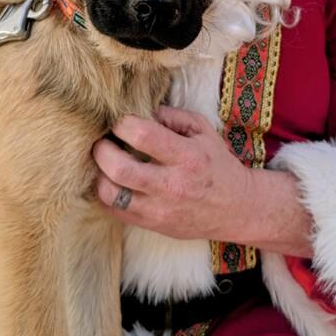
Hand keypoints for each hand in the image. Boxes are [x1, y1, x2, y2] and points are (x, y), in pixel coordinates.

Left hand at [93, 106, 256, 241]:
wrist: (236, 209)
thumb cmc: (217, 164)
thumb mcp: (203, 131)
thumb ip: (172, 115)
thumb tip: (140, 110)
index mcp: (187, 156)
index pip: (142, 135)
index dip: (122, 123)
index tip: (118, 121)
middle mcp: (172, 185)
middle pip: (119, 168)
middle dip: (102, 150)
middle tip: (102, 142)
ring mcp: (160, 209)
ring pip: (111, 194)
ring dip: (99, 174)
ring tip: (104, 163)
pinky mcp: (153, 225)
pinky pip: (115, 211)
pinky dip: (106, 194)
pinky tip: (112, 181)